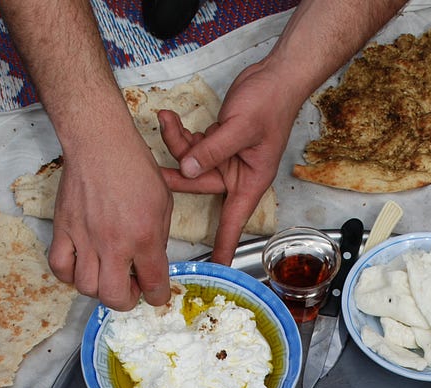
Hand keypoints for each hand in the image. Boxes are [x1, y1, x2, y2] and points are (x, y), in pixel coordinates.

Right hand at [49, 134, 173, 310]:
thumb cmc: (134, 167)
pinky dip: (69, 275)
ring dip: (99, 288)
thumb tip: (151, 264)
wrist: (100, 143)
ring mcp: (85, 238)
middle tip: (129, 288)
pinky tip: (81, 265)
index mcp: (144, 236)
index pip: (153, 286)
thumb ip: (158, 239)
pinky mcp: (63, 229)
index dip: (158, 296)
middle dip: (126, 301)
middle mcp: (114, 243)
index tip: (156, 293)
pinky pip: (59, 267)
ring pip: (86, 287)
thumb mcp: (163, 203)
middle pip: (114, 297)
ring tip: (106, 274)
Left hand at [159, 59, 298, 265]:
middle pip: (199, 184)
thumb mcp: (240, 128)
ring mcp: (225, 159)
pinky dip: (181, 133)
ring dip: (177, 143)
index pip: (234, 222)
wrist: (275, 76)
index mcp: (250, 181)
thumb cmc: (270, 103)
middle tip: (154, 169)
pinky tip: (172, 118)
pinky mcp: (216, 143)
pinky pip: (192, 146)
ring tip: (167, 120)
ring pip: (191, 162)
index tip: (217, 267)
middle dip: (178, 170)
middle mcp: (236, 174)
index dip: (224, 245)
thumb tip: (186, 169)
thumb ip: (211, 150)